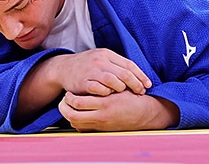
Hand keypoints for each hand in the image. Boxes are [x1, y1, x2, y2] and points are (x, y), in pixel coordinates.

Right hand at [45, 48, 151, 96]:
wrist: (63, 68)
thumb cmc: (87, 66)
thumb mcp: (102, 59)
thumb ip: (116, 65)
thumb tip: (138, 76)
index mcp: (107, 54)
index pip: (129, 64)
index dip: (140, 75)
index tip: (148, 85)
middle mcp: (100, 60)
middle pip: (124, 73)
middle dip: (135, 84)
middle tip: (141, 92)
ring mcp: (91, 71)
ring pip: (113, 80)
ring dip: (121, 88)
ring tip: (124, 93)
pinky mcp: (83, 81)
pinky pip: (98, 89)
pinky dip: (106, 93)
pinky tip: (109, 95)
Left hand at [59, 90, 179, 131]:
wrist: (145, 114)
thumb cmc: (133, 98)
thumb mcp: (121, 87)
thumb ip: (105, 83)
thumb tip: (90, 80)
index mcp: (105, 103)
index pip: (78, 103)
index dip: (69, 98)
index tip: (68, 93)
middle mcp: (101, 115)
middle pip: (72, 115)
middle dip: (64, 108)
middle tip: (63, 101)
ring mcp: (101, 124)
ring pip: (76, 123)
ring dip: (69, 115)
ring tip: (67, 106)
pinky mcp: (102, 129)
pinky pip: (82, 128)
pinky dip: (77, 121)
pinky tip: (77, 114)